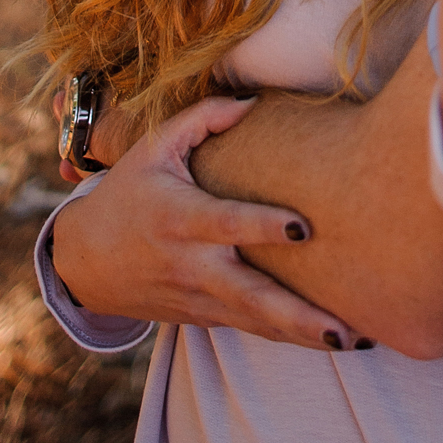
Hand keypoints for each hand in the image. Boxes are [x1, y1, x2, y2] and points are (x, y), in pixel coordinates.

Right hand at [49, 93, 368, 349]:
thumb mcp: (152, 147)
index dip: (263, 227)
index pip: (227, 224)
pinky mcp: (203, 317)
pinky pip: (251, 328)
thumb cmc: (127, 194)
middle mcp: (192, 265)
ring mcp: (199, 298)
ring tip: (358, 340)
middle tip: (346, 326)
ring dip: (305, 335)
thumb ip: (202, 119)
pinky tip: (330, 341)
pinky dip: (288, 337)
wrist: (84, 262)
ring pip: (257, 322)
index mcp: (180, 219)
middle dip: (298, 315)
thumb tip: (253, 102)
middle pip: (250, 296)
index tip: (304, 228)